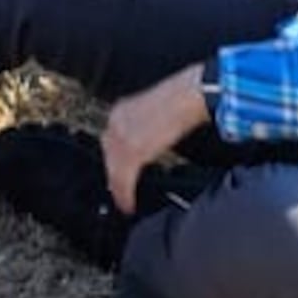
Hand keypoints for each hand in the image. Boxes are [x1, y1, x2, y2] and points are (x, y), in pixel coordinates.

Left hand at [100, 67, 213, 214]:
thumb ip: (144, 125)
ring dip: (118, 189)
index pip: (108, 141)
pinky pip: (124, 179)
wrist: (189, 94)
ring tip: (124, 203)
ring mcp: (123, 136)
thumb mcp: (154, 110)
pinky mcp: (134, 151)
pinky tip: (128, 204)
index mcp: (120, 110)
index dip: (112, 160)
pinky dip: (125, 194)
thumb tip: (146, 141)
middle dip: (112, 176)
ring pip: (113, 171)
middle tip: (118, 193)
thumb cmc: (181, 97)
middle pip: (108, 157)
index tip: (115, 174)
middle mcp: (116, 123)